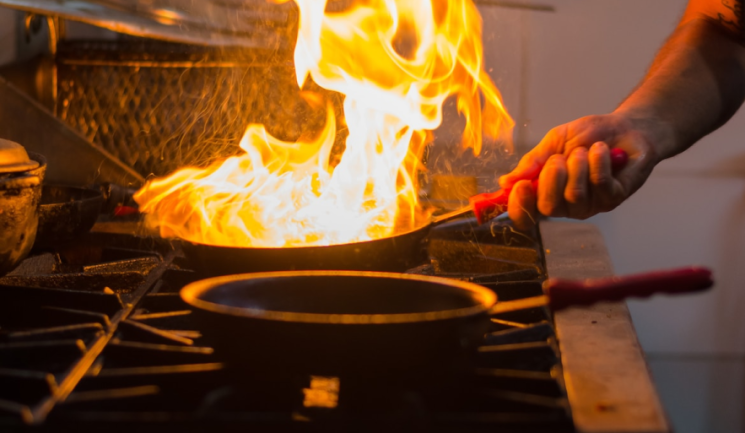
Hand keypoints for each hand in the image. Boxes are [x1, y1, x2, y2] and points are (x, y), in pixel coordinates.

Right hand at [499, 113, 659, 229]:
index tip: (521, 185)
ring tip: (586, 150)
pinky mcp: (614, 198)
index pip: (525, 215)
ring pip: (574, 194)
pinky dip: (598, 160)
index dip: (519, 206)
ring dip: (578, 164)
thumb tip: (506, 181)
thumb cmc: (589, 135)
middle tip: (561, 158)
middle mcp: (566, 205)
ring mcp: (591, 205)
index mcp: (546, 193)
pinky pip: (599, 184)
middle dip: (551, 177)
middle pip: (548, 208)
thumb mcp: (554, 142)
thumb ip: (532, 162)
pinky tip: (603, 150)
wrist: (626, 126)